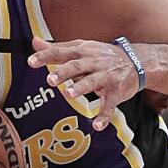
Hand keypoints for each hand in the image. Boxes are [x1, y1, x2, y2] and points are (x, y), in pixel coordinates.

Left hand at [29, 37, 143, 130]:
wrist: (136, 61)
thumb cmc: (101, 56)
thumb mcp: (81, 47)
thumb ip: (57, 48)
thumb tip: (34, 41)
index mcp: (82, 52)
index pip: (62, 53)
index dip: (46, 56)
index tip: (31, 61)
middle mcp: (93, 62)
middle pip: (77, 66)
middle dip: (63, 73)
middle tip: (50, 80)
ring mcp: (106, 77)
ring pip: (92, 82)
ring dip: (80, 88)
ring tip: (68, 94)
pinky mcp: (116, 91)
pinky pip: (110, 104)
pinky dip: (104, 115)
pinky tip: (96, 125)